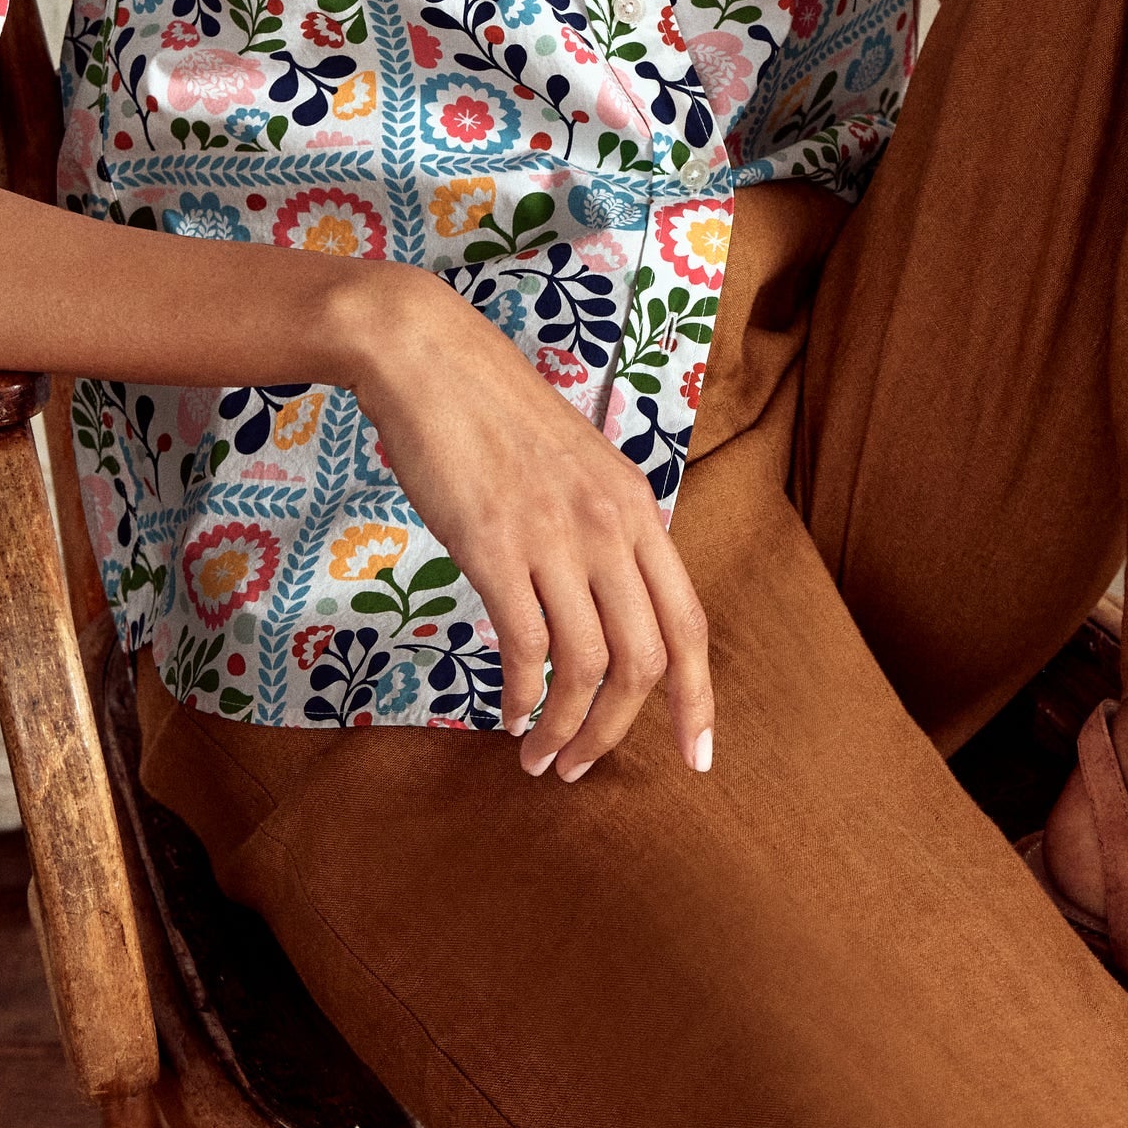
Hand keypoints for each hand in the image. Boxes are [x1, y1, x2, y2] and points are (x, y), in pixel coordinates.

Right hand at [347, 267, 714, 781]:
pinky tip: (509, 713)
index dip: (697, 699)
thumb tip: (609, 604)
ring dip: (567, 729)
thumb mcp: (577, 467)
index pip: (689, 622)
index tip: (695, 757)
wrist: (430, 359)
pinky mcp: (495, 547)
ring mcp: (555, 535)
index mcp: (636, 507)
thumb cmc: (493, 414)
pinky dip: (523, 696)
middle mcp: (610, 525)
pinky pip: (527, 647)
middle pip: (646, 659)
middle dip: (618, 731)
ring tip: (540, 758)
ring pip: (590, 666)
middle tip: (582, 768)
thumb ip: (601, 529)